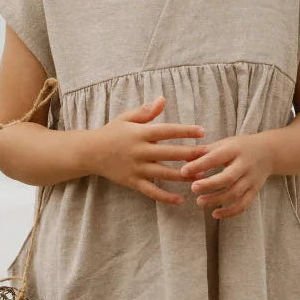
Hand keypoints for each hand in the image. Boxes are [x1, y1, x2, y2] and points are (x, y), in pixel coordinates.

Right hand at [88, 95, 208, 205]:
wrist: (89, 152)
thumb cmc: (111, 133)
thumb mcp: (126, 118)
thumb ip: (146, 111)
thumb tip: (162, 99)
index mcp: (140, 133)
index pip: (167, 131)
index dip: (185, 131)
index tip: (202, 131)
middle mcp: (140, 151)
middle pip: (170, 153)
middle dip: (191, 154)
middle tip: (211, 155)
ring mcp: (136, 168)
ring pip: (164, 173)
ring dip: (184, 176)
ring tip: (203, 176)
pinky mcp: (133, 182)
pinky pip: (152, 192)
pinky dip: (166, 197)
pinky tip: (181, 199)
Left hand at [178, 133, 274, 218]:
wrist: (269, 152)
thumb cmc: (240, 147)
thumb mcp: (224, 144)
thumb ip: (205, 152)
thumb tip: (183, 159)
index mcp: (235, 150)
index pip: (215, 158)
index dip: (199, 165)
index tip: (183, 171)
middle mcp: (245, 165)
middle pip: (228, 177)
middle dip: (210, 184)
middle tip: (193, 188)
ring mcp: (251, 179)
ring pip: (235, 193)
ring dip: (217, 200)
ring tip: (200, 202)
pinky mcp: (254, 191)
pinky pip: (243, 205)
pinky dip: (230, 212)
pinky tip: (215, 215)